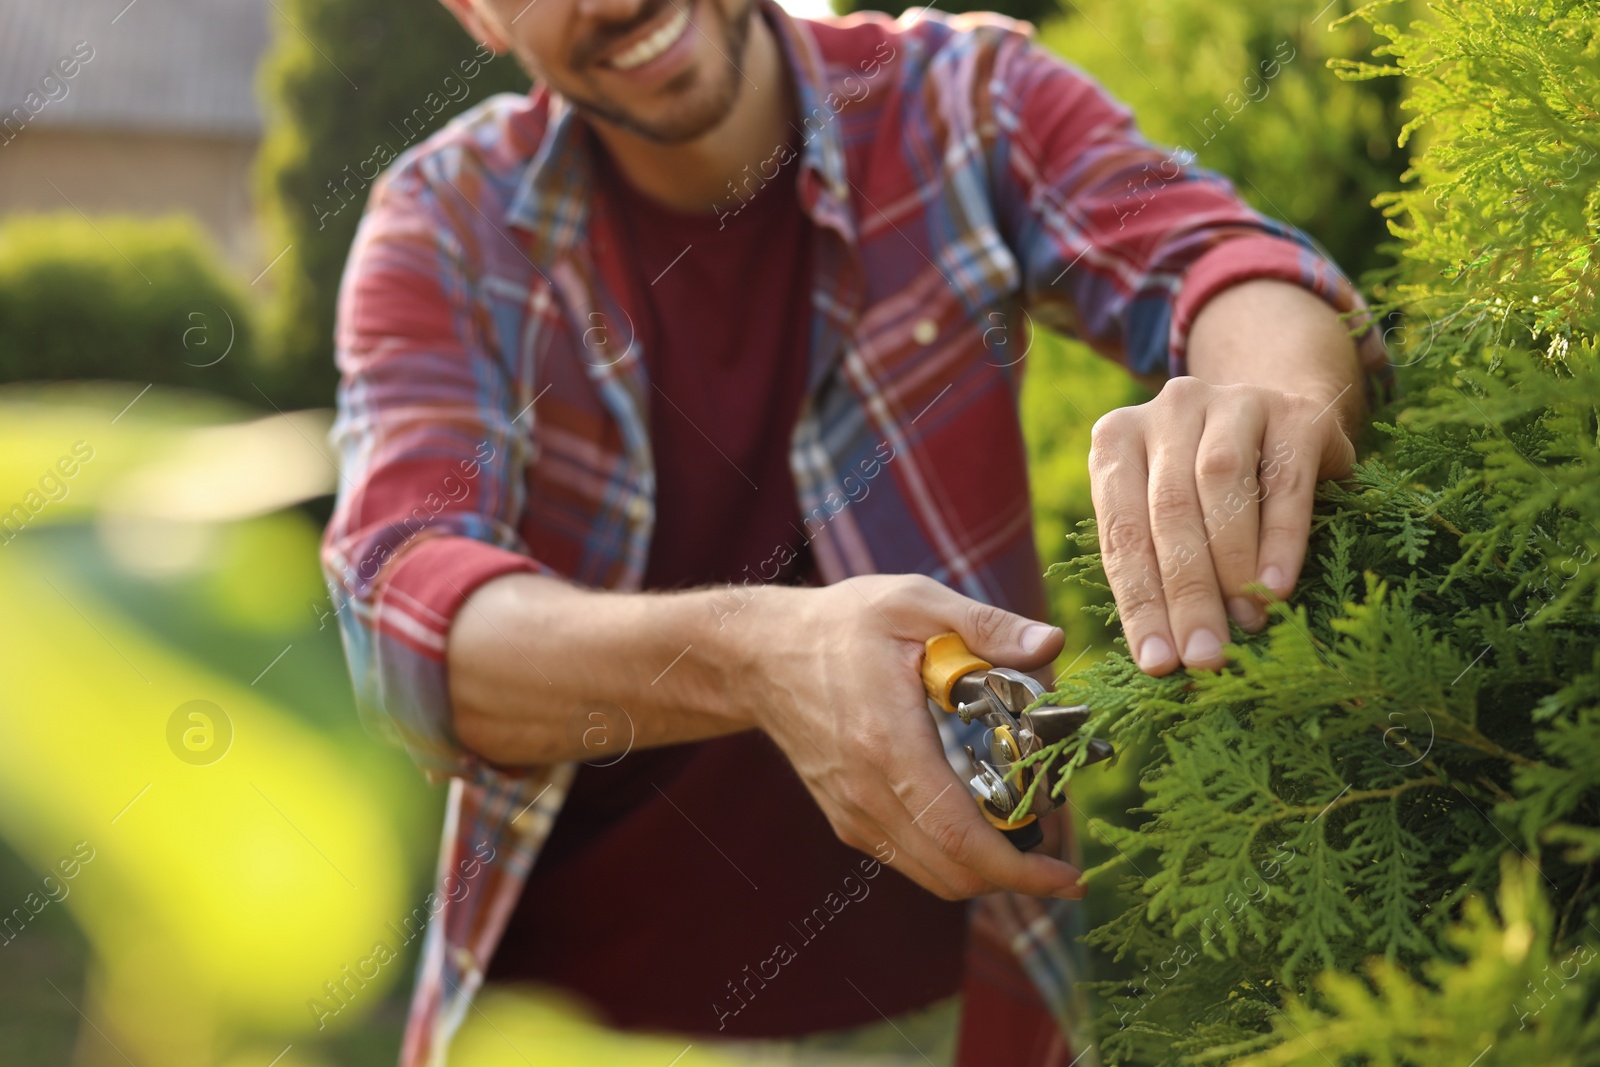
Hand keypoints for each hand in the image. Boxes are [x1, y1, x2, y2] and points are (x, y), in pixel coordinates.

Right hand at [729, 574, 1084, 900]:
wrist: (761, 656)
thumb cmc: (841, 625)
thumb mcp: (915, 603)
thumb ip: (986, 625)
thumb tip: (1051, 646)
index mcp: (889, 745)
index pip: (961, 838)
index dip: (1022, 870)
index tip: (1069, 878)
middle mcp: (867, 794)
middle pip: (955, 872)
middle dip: (1018, 876)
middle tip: (1062, 852)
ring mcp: (853, 813)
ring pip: (935, 876)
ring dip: (988, 870)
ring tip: (1028, 835)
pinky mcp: (847, 819)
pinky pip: (911, 859)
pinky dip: (955, 858)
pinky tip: (981, 822)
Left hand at [1088, 377, 1355, 674]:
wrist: (1287, 418)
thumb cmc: (1209, 489)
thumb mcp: (1167, 513)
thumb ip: (1155, 562)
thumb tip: (1163, 654)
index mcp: (1117, 439)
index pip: (1122, 531)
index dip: (1139, 602)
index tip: (1157, 663)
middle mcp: (1169, 410)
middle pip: (1168, 511)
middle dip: (1186, 594)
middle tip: (1204, 657)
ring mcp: (1231, 401)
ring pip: (1220, 485)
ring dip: (1231, 564)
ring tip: (1245, 624)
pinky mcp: (1294, 411)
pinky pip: (1285, 482)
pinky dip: (1281, 540)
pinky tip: (1278, 587)